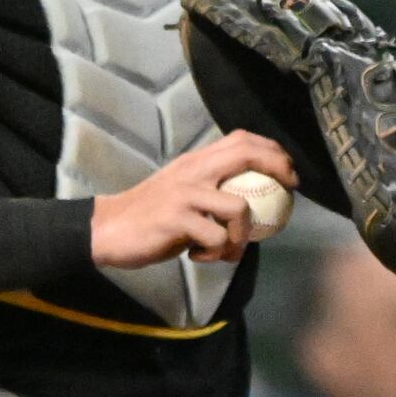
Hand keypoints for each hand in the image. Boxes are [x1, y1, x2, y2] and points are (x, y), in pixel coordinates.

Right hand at [93, 131, 296, 266]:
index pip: (240, 139)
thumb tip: (251, 201)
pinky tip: (198, 257)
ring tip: (228, 251)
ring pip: (239, 208)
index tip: (289, 170)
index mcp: (196, 161)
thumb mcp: (182, 191)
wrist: (106, 229)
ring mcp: (185, 194)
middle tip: (289, 192)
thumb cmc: (149, 214)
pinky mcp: (176, 219)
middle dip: (278, 168)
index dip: (272, 149)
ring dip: (242, 236)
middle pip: (246, 153)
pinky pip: (216, 238)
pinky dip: (216, 253)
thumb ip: (212, 189)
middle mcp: (193, 171)